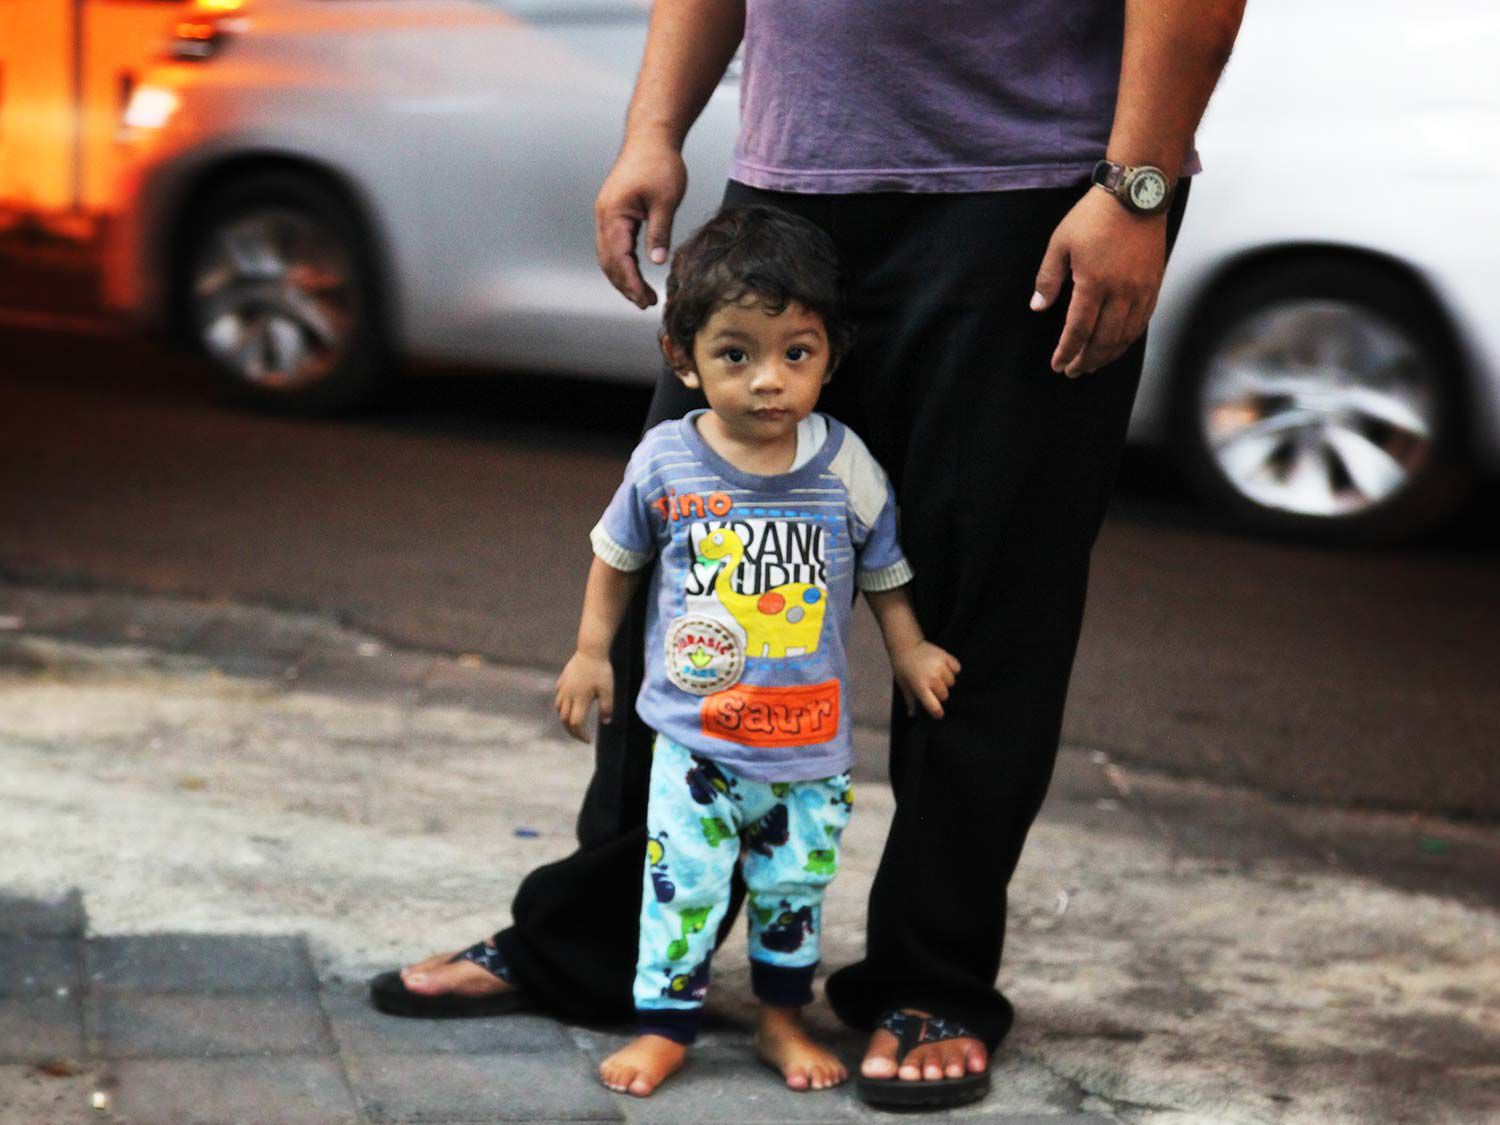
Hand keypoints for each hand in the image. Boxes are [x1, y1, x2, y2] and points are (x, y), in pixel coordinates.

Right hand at [555, 651, 614, 741]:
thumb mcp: (608, 690)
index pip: (576, 724)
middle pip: (565, 720)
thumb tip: (606, 722)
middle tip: (581, 736)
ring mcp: (563, 688)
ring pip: (559, 709)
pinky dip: (562, 706)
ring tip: (575, 723)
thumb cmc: (601, 670)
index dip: (581, 735)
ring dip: (566, 719)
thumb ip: (607, 707)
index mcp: (579, 700)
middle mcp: (568, 695)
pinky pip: (558, 697)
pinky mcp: (562, 680)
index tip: (589, 740)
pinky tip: (569, 705)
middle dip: (572, 731)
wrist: (591, 650)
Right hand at [593, 136, 687, 308]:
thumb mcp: (666, 200)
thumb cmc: (659, 163)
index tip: (645, 300)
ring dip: (622, 277)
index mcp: (614, 214)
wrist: (651, 137)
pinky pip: (612, 245)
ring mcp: (606, 214)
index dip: (631, 283)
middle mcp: (604, 216)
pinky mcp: (613, 212)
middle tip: (646, 303)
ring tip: (641, 294)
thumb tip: (658, 262)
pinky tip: (635, 273)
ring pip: (607, 255)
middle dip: (625, 285)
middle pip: (608, 262)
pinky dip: (622, 263)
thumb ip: (660, 232)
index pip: (618, 259)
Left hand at [890, 642, 960, 719]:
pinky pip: (957, 669)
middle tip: (931, 686)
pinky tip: (944, 667)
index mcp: (920, 687)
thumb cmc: (903, 667)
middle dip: (939, 694)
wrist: (906, 645)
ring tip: (936, 674)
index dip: (937, 712)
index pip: (934, 707)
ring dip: (946, 681)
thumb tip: (912, 714)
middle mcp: (932, 678)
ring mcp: (940, 667)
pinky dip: (952, 669)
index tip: (938, 712)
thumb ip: (910, 700)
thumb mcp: (904, 685)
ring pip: (952, 682)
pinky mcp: (946, 656)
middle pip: (945, 695)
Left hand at [1031, 188, 1167, 377]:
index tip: (1057, 365)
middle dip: (1086, 360)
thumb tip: (1038, 308)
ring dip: (1107, 355)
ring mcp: (1141, 289)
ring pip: (1125, 335)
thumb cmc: (1093, 216)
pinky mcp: (1154, 284)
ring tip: (1092, 365)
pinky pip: (1142, 322)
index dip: (1067, 351)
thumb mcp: (1060, 243)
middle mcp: (1121, 291)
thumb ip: (1048, 279)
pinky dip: (1128, 339)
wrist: (1136, 194)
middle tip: (1072, 371)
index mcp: (1094, 283)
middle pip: (1104, 340)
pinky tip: (1116, 346)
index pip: (1078, 330)